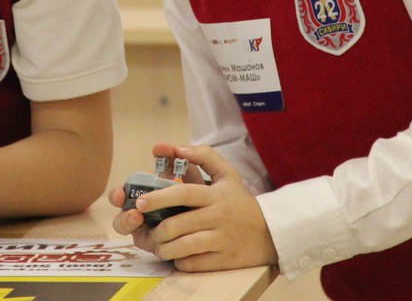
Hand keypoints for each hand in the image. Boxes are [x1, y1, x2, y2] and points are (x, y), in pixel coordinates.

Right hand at [109, 142, 192, 250]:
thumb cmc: (198, 192)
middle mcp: (142, 213)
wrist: (219, 215)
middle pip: (121, 216)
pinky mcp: (157, 245)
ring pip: (129, 230)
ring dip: (128, 222)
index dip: (117, 194)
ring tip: (137, 217)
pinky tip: (155, 234)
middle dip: (120, 210)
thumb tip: (160, 146)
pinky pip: (146, 244)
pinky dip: (148, 239)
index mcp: (144, 195)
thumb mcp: (187, 174)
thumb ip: (173, 158)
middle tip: (126, 205)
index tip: (121, 191)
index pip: (122, 195)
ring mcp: (149, 231)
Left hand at [115, 143, 277, 271]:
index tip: (140, 203)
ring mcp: (222, 239)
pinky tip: (177, 257)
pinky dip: (180, 262)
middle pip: (178, 224)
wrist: (271, 231)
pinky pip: (195, 264)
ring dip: (165, 248)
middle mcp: (218, 216)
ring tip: (159, 246)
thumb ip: (203, 156)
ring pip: (184, 247)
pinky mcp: (225, 260)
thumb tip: (176, 147)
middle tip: (149, 231)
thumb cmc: (241, 201)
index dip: (159, 198)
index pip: (183, 194)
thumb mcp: (227, 173)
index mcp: (215, 195)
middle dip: (157, 230)